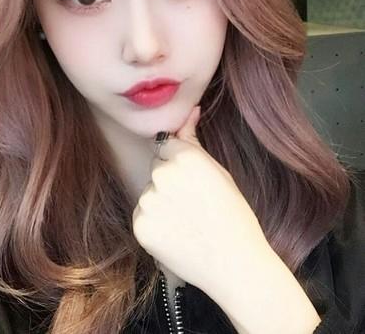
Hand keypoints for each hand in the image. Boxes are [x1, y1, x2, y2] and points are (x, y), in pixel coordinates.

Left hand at [132, 105, 272, 302]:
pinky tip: (175, 234)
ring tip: (185, 221)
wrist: (235, 265)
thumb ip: (194, 139)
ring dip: (159, 201)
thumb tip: (190, 110)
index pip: (165, 144)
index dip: (178, 162)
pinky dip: (154, 222)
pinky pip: (142, 214)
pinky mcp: (139, 225)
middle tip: (191, 203)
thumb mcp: (219, 172)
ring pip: (148, 191)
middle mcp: (162, 175)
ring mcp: (148, 201)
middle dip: (168, 179)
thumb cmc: (234, 216)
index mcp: (185, 158)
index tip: (192, 180)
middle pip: (155, 167)